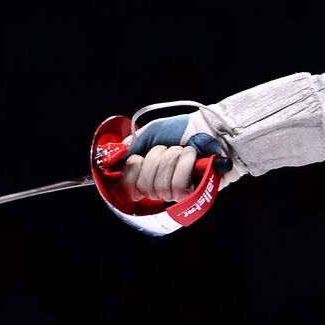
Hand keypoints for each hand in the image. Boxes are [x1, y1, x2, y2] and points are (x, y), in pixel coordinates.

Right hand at [119, 112, 240, 203]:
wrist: (212, 128)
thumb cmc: (184, 130)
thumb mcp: (152, 133)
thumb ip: (131, 146)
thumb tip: (112, 161)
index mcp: (149, 174)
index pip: (128, 187)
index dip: (131, 173)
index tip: (139, 158)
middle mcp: (161, 187)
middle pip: (144, 186)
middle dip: (156, 161)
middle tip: (170, 149)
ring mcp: (178, 193)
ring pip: (161, 187)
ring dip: (172, 160)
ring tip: (185, 151)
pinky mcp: (195, 195)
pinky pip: (178, 188)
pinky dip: (184, 166)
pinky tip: (192, 157)